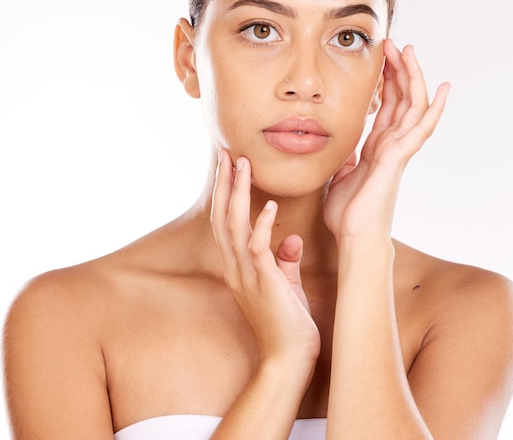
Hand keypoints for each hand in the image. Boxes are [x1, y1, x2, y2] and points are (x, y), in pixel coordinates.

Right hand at [211, 150, 320, 364]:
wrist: (289, 360)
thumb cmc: (289, 322)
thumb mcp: (286, 285)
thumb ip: (284, 260)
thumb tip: (290, 238)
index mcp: (238, 266)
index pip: (226, 222)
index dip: (226, 193)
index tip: (230, 167)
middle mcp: (235, 267)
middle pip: (222, 216)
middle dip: (225, 183)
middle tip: (227, 153)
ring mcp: (246, 275)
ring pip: (234, 225)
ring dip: (238, 193)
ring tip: (242, 164)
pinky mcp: (263, 283)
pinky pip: (258, 248)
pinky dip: (262, 224)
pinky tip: (268, 204)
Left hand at [324, 40, 449, 241]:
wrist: (353, 237)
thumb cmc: (348, 213)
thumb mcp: (339, 177)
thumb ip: (345, 159)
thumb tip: (342, 150)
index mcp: (377, 147)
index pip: (387, 107)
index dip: (386, 82)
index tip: (381, 59)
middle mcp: (391, 146)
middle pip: (402, 100)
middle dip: (399, 70)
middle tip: (394, 44)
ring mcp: (398, 151)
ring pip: (413, 107)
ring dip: (412, 78)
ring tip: (408, 50)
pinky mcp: (398, 159)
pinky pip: (420, 129)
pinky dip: (433, 109)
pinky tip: (442, 89)